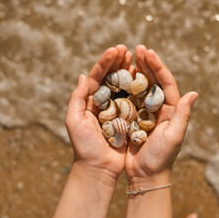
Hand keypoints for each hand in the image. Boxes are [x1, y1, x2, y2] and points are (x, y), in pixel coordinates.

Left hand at [65, 45, 133, 181]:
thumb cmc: (84, 146)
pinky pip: (134, 100)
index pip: (97, 76)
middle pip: (111, 77)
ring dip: (129, 71)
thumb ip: (77, 98)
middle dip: (118, 62)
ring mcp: (116, 109)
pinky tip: (144, 78)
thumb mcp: (75, 121)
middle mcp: (103, 102)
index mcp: (90, 100)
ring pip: (123, 86)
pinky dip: (138, 88)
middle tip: (127, 49)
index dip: (105, 62)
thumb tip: (83, 75)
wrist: (98, 168)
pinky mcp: (128, 118)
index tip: (115, 49)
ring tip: (136, 58)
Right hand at [125, 45, 197, 187]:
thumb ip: (182, 115)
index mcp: (171, 110)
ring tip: (129, 57)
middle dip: (147, 63)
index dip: (158, 66)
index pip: (166, 83)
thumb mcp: (174, 137)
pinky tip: (119, 76)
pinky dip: (125, 86)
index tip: (148, 52)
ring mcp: (145, 112)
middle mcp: (159, 108)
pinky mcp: (133, 118)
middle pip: (154, 81)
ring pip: (141, 87)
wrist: (145, 175)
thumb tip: (194, 93)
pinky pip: (129, 98)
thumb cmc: (161, 158)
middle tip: (138, 48)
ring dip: (136, 71)